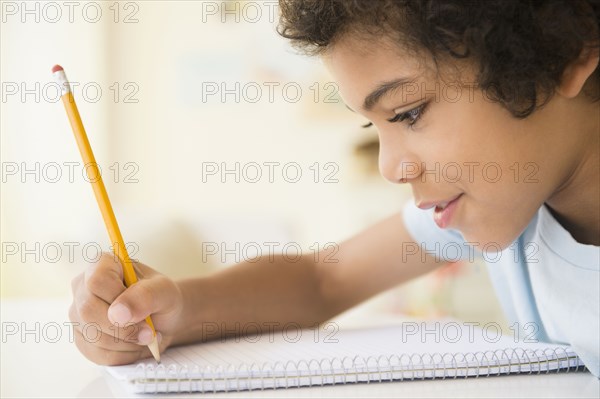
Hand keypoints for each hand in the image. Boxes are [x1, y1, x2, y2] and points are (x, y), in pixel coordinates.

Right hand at [69, 253, 183, 364]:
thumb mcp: (164, 291)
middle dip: (124, 328)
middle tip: (149, 333)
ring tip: (146, 336)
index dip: (117, 299)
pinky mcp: (82, 338)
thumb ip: (145, 296)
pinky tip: (135, 345)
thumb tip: (118, 313)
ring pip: (92, 336)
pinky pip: (96, 354)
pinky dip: (123, 355)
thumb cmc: (162, 298)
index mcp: (102, 264)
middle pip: (88, 310)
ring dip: (127, 343)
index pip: (97, 281)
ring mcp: (79, 314)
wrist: (163, 319)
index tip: (141, 312)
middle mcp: (83, 287)